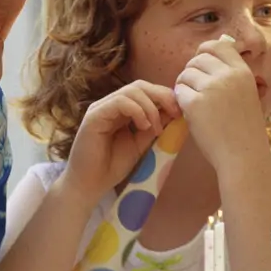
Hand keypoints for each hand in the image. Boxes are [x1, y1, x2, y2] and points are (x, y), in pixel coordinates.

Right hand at [61, 80, 181, 197]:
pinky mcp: (94, 115)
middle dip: (162, 96)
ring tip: (156, 128)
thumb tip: (174, 111)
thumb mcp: (141, 143)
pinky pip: (120, 102)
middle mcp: (111, 105)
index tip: (180, 113)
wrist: (90, 185)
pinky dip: (137, 111)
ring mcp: (101, 108)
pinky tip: (143, 127)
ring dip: (151, 107)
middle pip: (141, 86)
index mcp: (122, 110)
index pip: (146, 91)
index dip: (165, 97)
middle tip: (175, 113)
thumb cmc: (113, 166)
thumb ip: (154, 126)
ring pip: (132, 91)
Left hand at [174, 36, 267, 170]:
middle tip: (195, 89)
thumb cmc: (245, 129)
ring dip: (185, 87)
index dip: (205, 52)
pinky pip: (178, 92)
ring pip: (185, 74)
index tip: (201, 65)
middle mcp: (228, 75)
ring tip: (194, 103)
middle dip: (192, 72)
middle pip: (198, 59)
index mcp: (243, 71)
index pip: (218, 45)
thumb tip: (214, 51)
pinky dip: (180, 101)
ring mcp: (211, 88)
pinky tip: (190, 113)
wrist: (244, 155)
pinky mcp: (196, 103)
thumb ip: (233, 76)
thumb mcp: (248, 94)